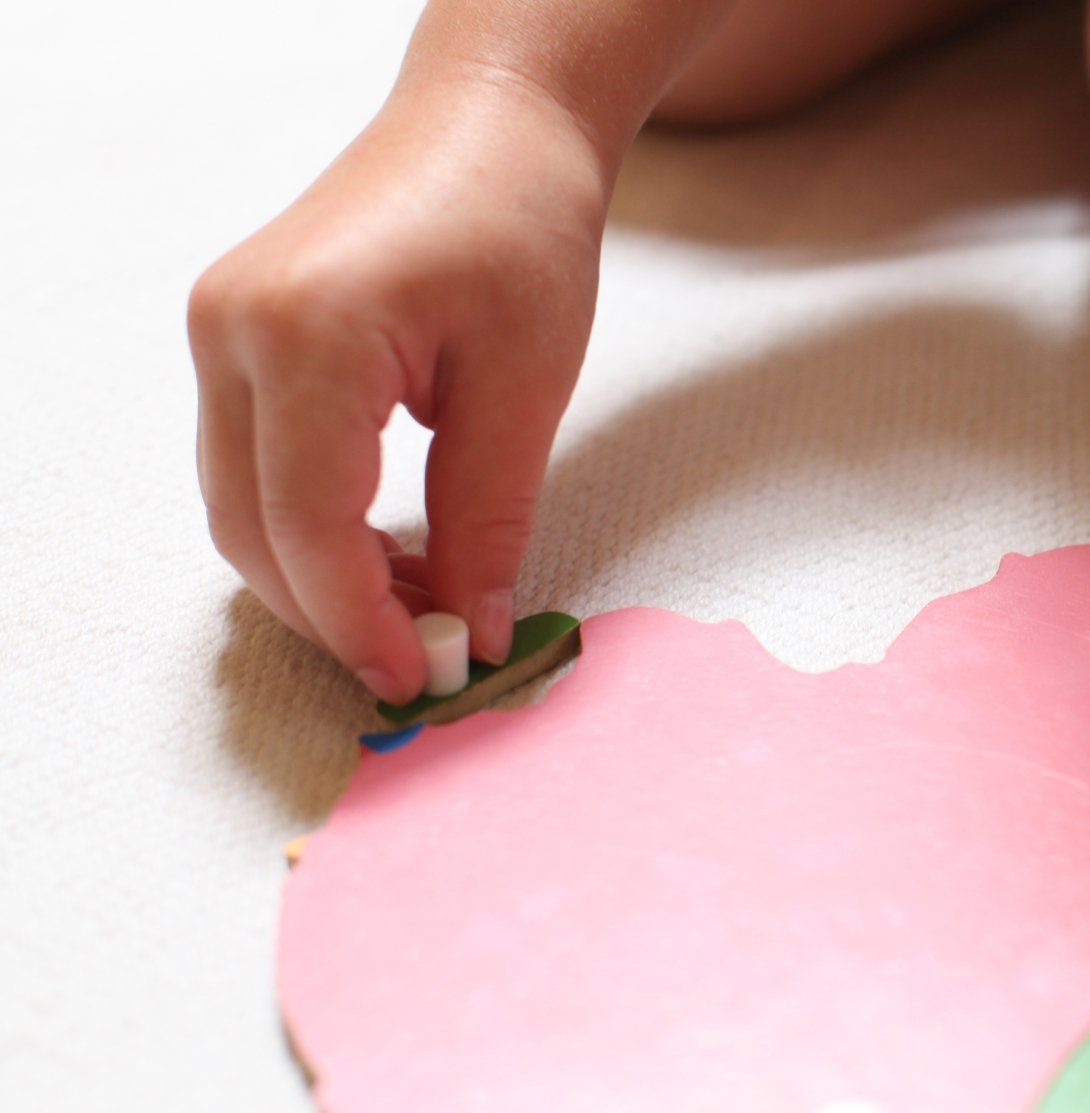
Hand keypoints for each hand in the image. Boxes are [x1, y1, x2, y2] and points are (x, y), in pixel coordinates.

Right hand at [188, 77, 609, 702]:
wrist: (488, 125)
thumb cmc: (520, 223)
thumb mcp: (525, 383)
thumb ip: (488, 517)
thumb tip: (472, 629)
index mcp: (307, 332)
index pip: (307, 524)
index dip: (360, 621)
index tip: (423, 677)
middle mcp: (233, 331)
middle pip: (253, 529)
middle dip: (334, 614)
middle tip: (429, 659)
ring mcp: (220, 331)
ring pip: (241, 507)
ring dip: (320, 578)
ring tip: (425, 609)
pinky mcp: (235, 338)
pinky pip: (253, 465)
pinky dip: (310, 527)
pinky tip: (388, 552)